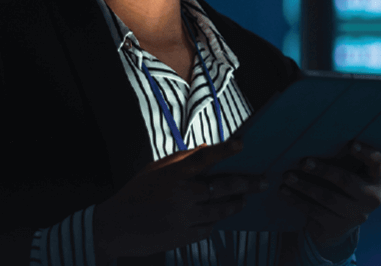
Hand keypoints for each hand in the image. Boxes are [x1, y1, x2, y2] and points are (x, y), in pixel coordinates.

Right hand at [95, 139, 269, 258]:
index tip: (241, 144)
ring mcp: (185, 218)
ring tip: (244, 199)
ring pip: (221, 210)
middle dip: (246, 183)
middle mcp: (183, 195)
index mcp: (174, 174)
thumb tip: (206, 149)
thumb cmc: (136, 192)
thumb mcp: (155, 169)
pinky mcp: (185, 237)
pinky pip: (209, 228)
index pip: (204, 158)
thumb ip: (181, 158)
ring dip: (236, 203)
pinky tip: (218, 217)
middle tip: (263, 181)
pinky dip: (215, 220)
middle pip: (223, 187)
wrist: (117, 226)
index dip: (224, 150)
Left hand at [279, 140, 380, 244]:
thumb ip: (340, 155)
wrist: (335, 222)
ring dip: (304, 186)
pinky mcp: (338, 229)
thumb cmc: (338, 184)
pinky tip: (284, 190)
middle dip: (324, 170)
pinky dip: (296, 200)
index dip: (366, 153)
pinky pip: (315, 212)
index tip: (351, 144)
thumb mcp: (345, 169)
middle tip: (303, 162)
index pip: (377, 162)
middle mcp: (371, 198)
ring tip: (287, 176)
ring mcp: (356, 216)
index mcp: (375, 178)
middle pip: (347, 181)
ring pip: (328, 198)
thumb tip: (314, 132)